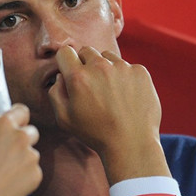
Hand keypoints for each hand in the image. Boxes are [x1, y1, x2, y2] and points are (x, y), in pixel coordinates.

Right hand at [0, 104, 41, 195]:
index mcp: (2, 124)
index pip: (22, 110)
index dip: (19, 118)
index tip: (17, 124)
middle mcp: (20, 135)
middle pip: (31, 132)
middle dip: (22, 141)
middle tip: (8, 155)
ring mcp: (30, 155)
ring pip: (31, 154)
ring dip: (22, 162)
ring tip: (1, 176)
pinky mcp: (36, 174)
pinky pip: (32, 173)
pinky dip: (24, 179)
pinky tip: (7, 187)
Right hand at [48, 45, 169, 182]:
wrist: (131, 143)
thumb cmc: (95, 133)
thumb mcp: (64, 118)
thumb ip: (55, 92)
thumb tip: (61, 75)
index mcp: (78, 77)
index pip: (65, 52)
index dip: (66, 62)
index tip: (71, 72)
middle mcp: (100, 67)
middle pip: (87, 51)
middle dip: (85, 64)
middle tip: (91, 86)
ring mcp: (122, 67)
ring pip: (107, 57)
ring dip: (105, 68)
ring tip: (109, 92)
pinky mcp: (140, 72)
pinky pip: (127, 66)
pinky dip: (124, 77)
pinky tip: (125, 96)